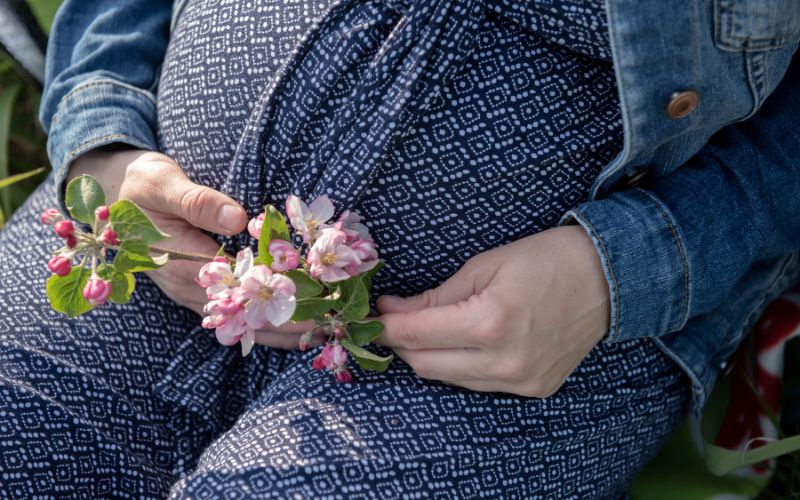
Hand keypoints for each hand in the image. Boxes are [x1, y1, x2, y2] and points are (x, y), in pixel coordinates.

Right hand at [68, 149, 313, 348]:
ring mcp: (192, 295)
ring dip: (278, 328)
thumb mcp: (161, 182)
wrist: (116, 196)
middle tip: (328, 325)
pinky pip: (233, 316)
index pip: (238, 287)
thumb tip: (237, 219)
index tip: (312, 298)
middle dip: (286, 320)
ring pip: (240, 322)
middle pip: (243, 314)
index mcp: (179, 265)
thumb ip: (196, 200)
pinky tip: (291, 328)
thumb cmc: (140, 186)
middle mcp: (187, 288)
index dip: (275, 293)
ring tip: (319, 333)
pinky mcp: (198, 291)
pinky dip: (262, 323)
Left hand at [376, 225, 610, 396]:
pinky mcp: (534, 389)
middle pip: (425, 366)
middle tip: (395, 321)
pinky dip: (461, 367)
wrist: (609, 279)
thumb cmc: (545, 258)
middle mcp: (504, 361)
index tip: (370, 316)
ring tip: (427, 330)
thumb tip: (393, 313)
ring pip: (449, 380)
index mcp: (489, 323)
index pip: (416, 336)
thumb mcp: (485, 265)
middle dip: (402, 344)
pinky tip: (462, 344)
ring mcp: (521, 380)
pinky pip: (479, 384)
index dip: (386, 327)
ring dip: (429, 357)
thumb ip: (435, 296)